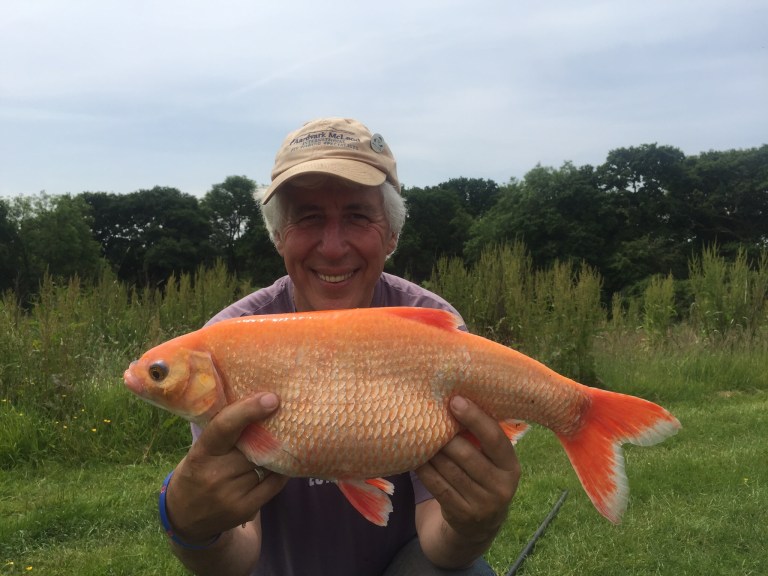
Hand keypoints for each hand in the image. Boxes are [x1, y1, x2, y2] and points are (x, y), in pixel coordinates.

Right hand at [165, 393, 289, 545]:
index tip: (271, 398)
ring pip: (267, 464)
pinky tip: (284, 462)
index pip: (224, 427)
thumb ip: (223, 433)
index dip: (249, 410)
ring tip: (285, 439)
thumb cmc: (196, 473)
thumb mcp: (200, 451)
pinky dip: (281, 471)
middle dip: (269, 432)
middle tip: (284, 416)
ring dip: (277, 451)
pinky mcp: (245, 509)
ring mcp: (230, 494)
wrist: (184, 518)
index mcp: (201, 453)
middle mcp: (215, 474)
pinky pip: (274, 484)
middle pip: (254, 446)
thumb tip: (256, 402)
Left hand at [415, 395, 520, 540]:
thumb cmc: (484, 476)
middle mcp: (501, 486)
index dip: (474, 417)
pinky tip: (414, 456)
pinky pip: (437, 485)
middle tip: (428, 416)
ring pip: (449, 469)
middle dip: (445, 435)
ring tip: (417, 433)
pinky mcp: (461, 514)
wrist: (480, 524)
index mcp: (511, 466)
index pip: (494, 438)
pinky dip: (424, 469)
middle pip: (466, 454)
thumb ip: (482, 437)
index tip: (455, 400)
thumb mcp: (494, 461)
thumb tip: (456, 398)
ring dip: (431, 450)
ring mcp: (482, 503)